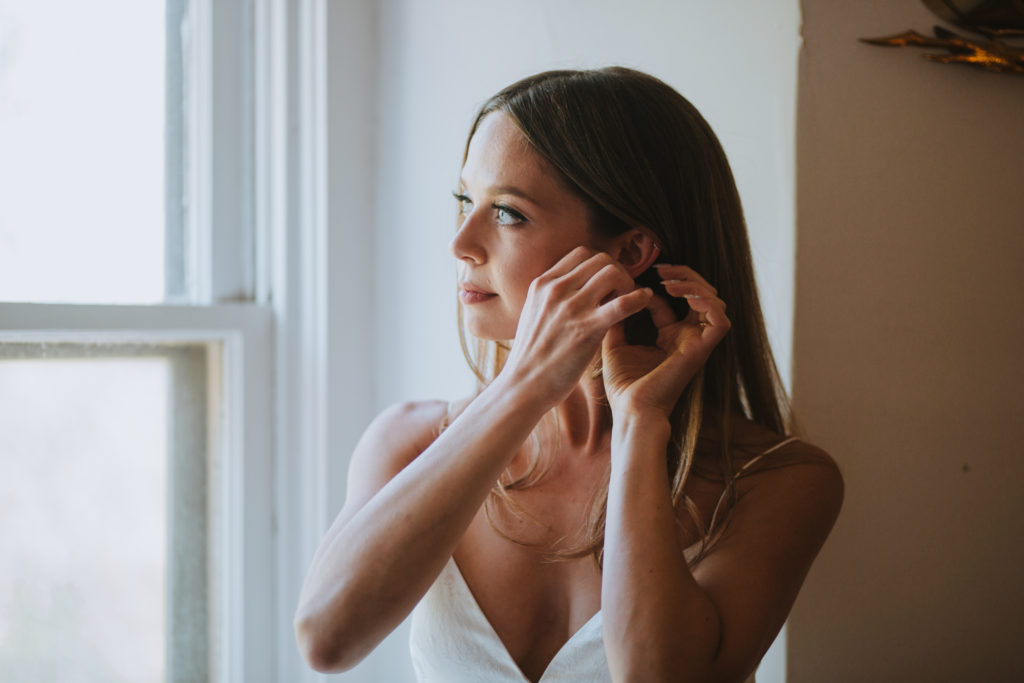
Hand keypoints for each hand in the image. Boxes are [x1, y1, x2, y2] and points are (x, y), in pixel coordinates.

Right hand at [499, 247, 653, 406]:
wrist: (523, 385)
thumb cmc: (531, 357)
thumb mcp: (533, 315)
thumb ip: (552, 298)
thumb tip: (576, 289)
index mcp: (542, 284)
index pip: (581, 254)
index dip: (601, 264)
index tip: (607, 281)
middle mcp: (556, 290)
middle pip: (600, 259)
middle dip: (617, 271)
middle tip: (623, 291)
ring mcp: (572, 308)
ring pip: (613, 272)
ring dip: (628, 282)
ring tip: (630, 298)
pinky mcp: (587, 329)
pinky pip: (623, 303)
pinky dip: (639, 298)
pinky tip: (645, 300)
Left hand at [601, 264, 729, 419]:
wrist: (631, 411)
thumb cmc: (623, 387)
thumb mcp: (614, 344)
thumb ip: (617, 319)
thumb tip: (611, 294)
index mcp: (670, 336)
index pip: (677, 298)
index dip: (664, 281)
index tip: (641, 274)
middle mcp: (687, 337)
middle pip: (701, 294)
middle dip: (685, 275)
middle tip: (662, 269)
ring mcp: (697, 343)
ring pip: (714, 301)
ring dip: (695, 285)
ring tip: (670, 281)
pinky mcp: (702, 351)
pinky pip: (721, 320)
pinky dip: (707, 302)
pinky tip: (683, 295)